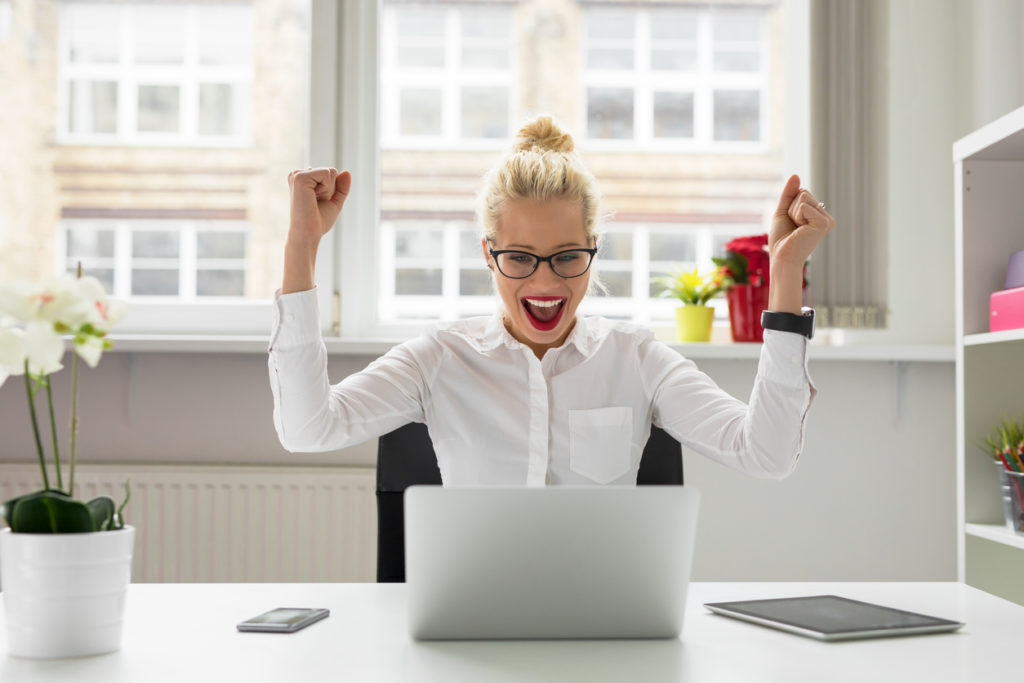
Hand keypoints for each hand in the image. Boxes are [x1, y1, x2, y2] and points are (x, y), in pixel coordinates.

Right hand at [281, 167, 351, 293]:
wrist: (308, 233)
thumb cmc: (318, 221)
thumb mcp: (334, 202)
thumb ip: (341, 187)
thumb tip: (347, 172)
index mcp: (304, 179)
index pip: (330, 174)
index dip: (332, 191)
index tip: (319, 203)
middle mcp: (298, 174)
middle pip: (331, 171)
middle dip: (331, 189)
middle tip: (317, 202)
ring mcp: (297, 174)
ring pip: (330, 171)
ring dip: (329, 190)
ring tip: (314, 200)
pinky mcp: (300, 177)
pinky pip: (327, 173)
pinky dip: (326, 188)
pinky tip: (314, 197)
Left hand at [769, 174, 834, 269]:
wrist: (782, 257)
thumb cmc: (782, 239)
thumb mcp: (783, 211)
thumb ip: (789, 194)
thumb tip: (796, 175)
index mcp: (818, 214)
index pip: (802, 192)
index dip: (789, 205)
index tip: (791, 223)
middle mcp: (825, 216)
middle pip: (803, 193)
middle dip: (790, 208)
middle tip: (793, 227)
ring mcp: (826, 220)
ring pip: (803, 197)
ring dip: (792, 213)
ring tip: (796, 229)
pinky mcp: (824, 223)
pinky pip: (802, 206)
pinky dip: (795, 216)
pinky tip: (800, 231)